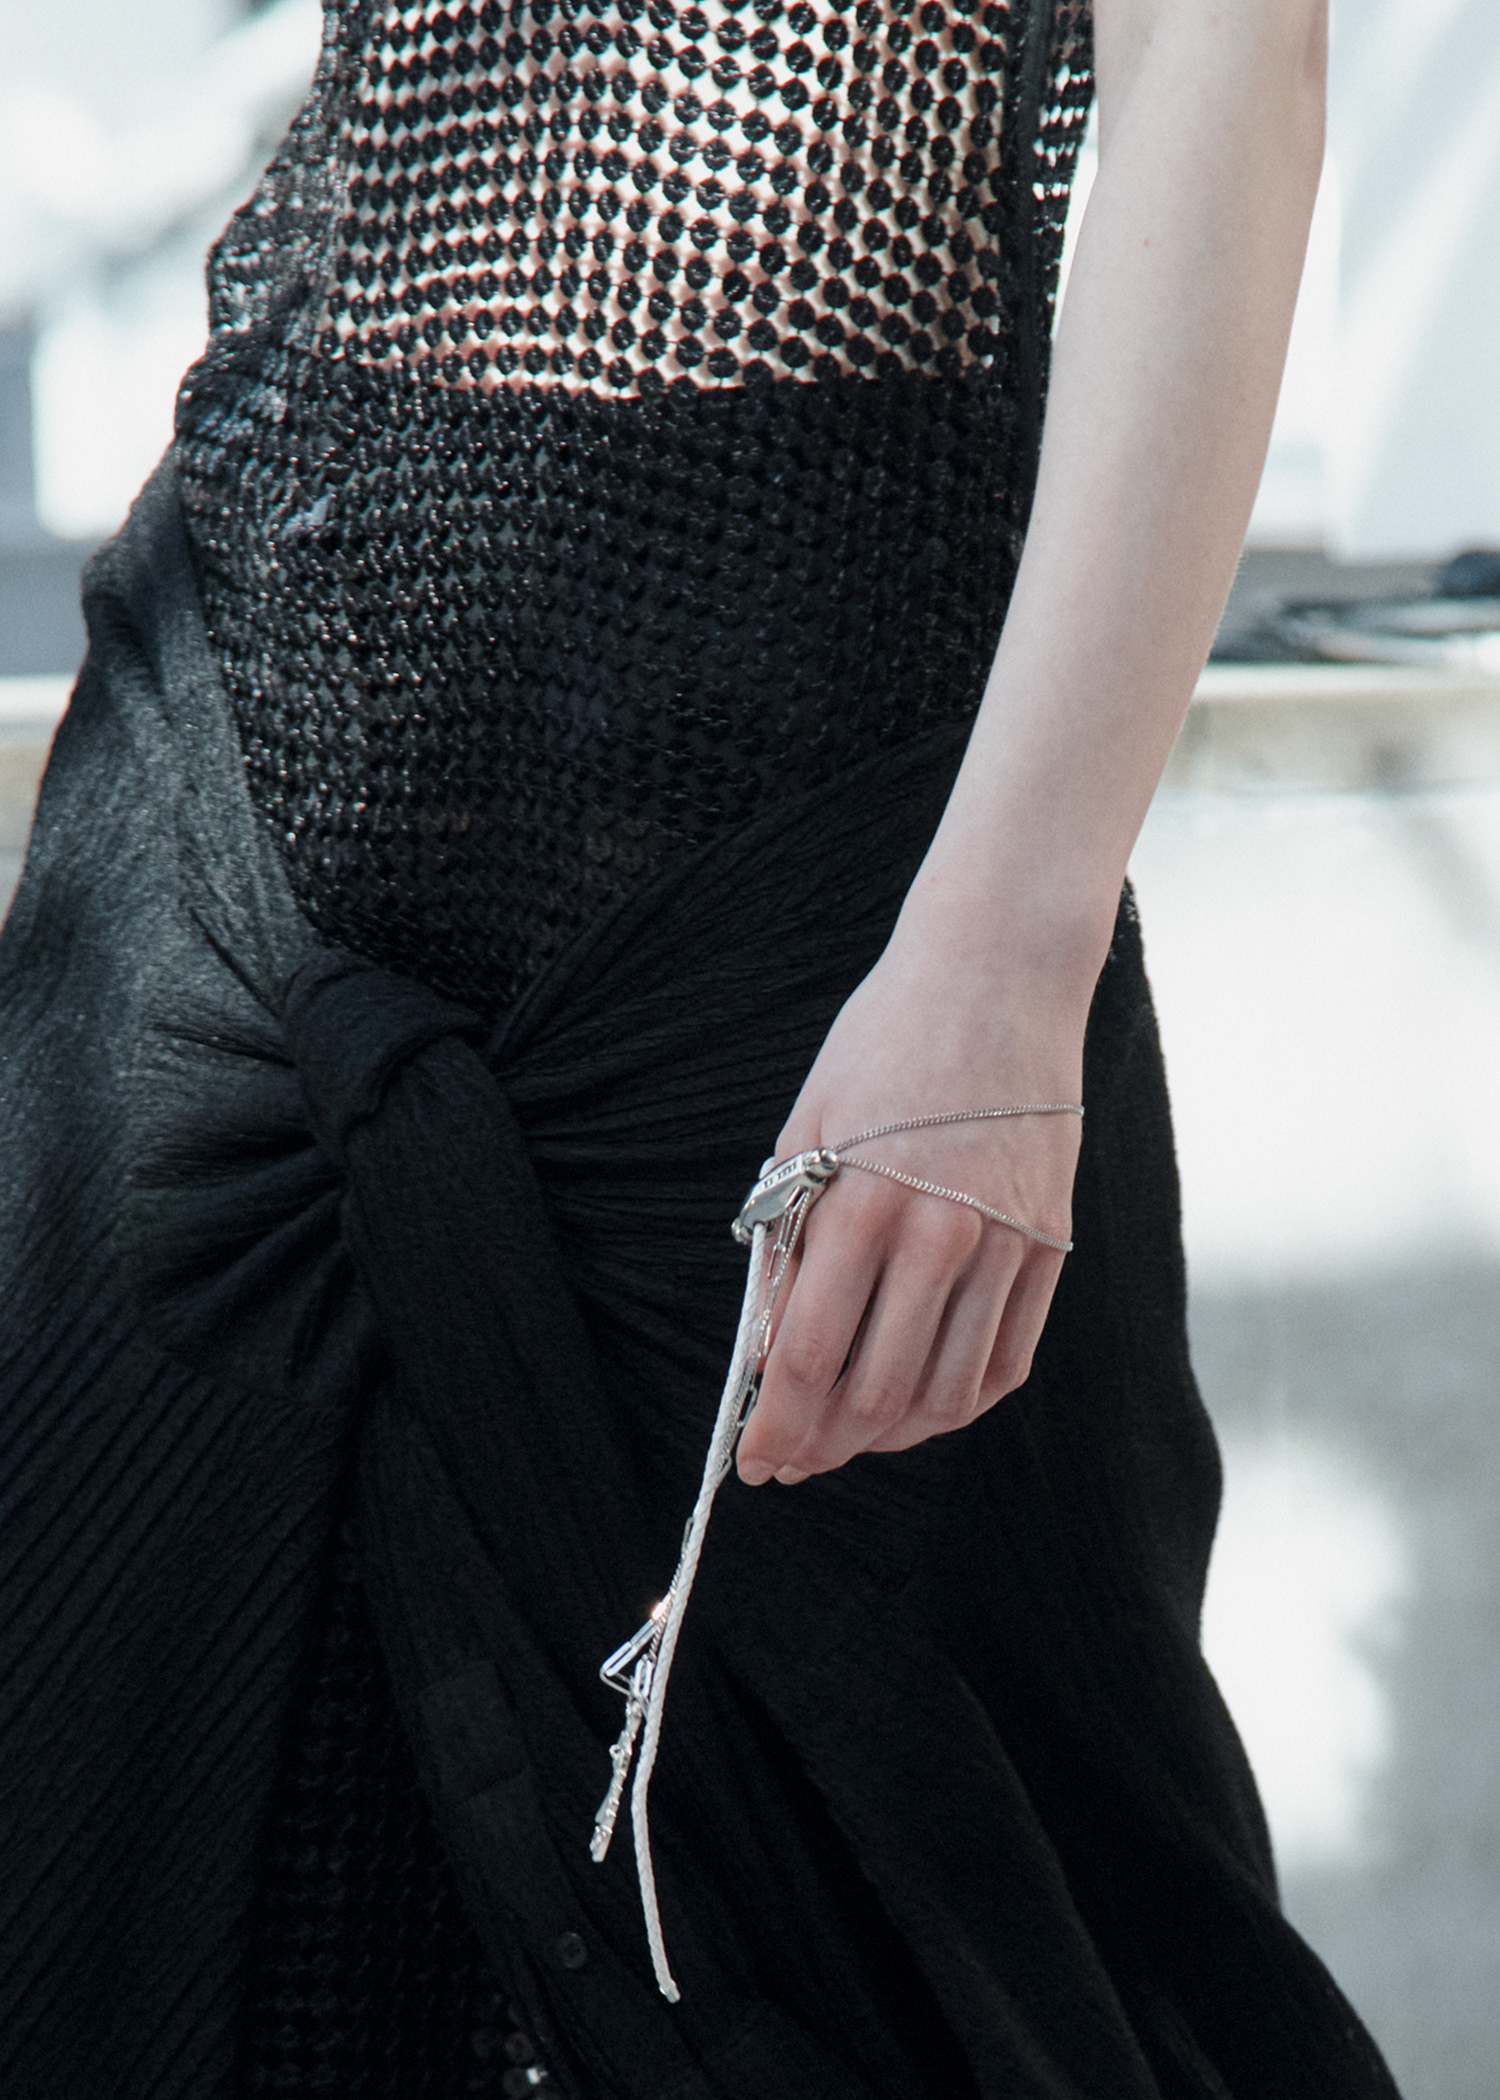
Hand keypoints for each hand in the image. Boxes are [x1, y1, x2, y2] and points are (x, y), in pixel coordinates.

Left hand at [734, 930, 1090, 1486]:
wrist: (998, 977)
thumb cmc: (884, 1046)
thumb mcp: (807, 1133)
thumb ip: (790, 1243)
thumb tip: (775, 1351)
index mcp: (861, 1202)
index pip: (809, 1355)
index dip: (775, 1424)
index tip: (751, 1463)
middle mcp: (940, 1234)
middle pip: (875, 1391)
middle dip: (823, 1445)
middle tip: (793, 1463)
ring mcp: (1006, 1244)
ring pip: (945, 1392)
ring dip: (888, 1437)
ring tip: (849, 1443)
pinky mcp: (1050, 1244)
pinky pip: (1006, 1361)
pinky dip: (959, 1404)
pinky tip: (921, 1411)